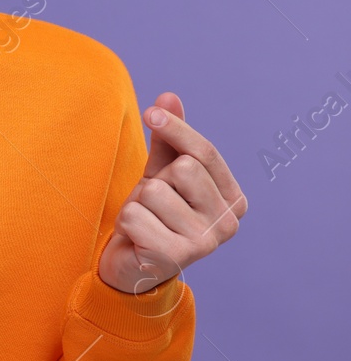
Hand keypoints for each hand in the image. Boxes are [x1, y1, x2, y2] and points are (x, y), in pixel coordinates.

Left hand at [98, 92, 247, 294]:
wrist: (133, 264)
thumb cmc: (154, 213)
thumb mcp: (162, 172)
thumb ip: (169, 138)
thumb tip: (169, 96)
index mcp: (234, 198)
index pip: (204, 152)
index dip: (175, 128)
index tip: (150, 111)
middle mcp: (229, 222)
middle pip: (183, 169)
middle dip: (156, 181)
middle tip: (153, 204)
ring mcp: (206, 243)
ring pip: (155, 191)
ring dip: (138, 204)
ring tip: (146, 222)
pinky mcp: (176, 258)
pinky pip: (135, 216)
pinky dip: (126, 223)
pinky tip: (137, 238)